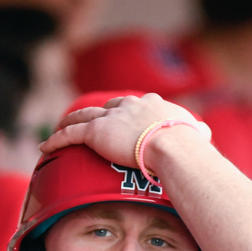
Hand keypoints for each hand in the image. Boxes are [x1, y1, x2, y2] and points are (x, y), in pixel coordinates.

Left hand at [40, 93, 206, 165]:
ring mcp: (111, 117)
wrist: (174, 146)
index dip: (124, 113)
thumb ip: (198, 131)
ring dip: (71, 121)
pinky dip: (57, 140)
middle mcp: (128, 105)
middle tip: (88, 121)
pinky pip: (70, 135)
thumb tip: (206, 132)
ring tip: (60, 127)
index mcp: (151, 104)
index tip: (120, 118)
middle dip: (96, 114)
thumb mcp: (197, 132)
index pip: (133, 106)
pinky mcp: (96, 132)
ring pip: (83, 116)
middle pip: (105, 107)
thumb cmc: (189, 144)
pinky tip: (45, 146)